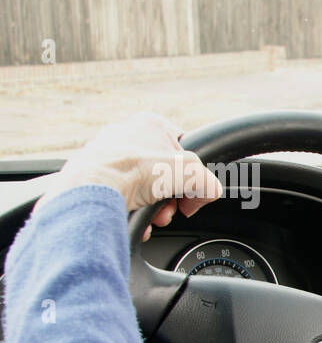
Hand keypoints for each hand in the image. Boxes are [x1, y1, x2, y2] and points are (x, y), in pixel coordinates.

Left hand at [34, 113, 223, 239]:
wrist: (91, 190)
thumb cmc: (134, 171)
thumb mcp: (193, 173)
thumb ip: (209, 183)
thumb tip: (204, 196)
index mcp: (150, 124)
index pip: (184, 152)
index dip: (192, 177)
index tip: (189, 194)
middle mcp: (125, 135)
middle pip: (164, 174)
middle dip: (171, 198)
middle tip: (169, 208)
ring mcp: (106, 156)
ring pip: (144, 188)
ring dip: (154, 208)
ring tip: (151, 216)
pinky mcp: (92, 177)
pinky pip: (123, 197)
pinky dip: (133, 212)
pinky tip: (135, 218)